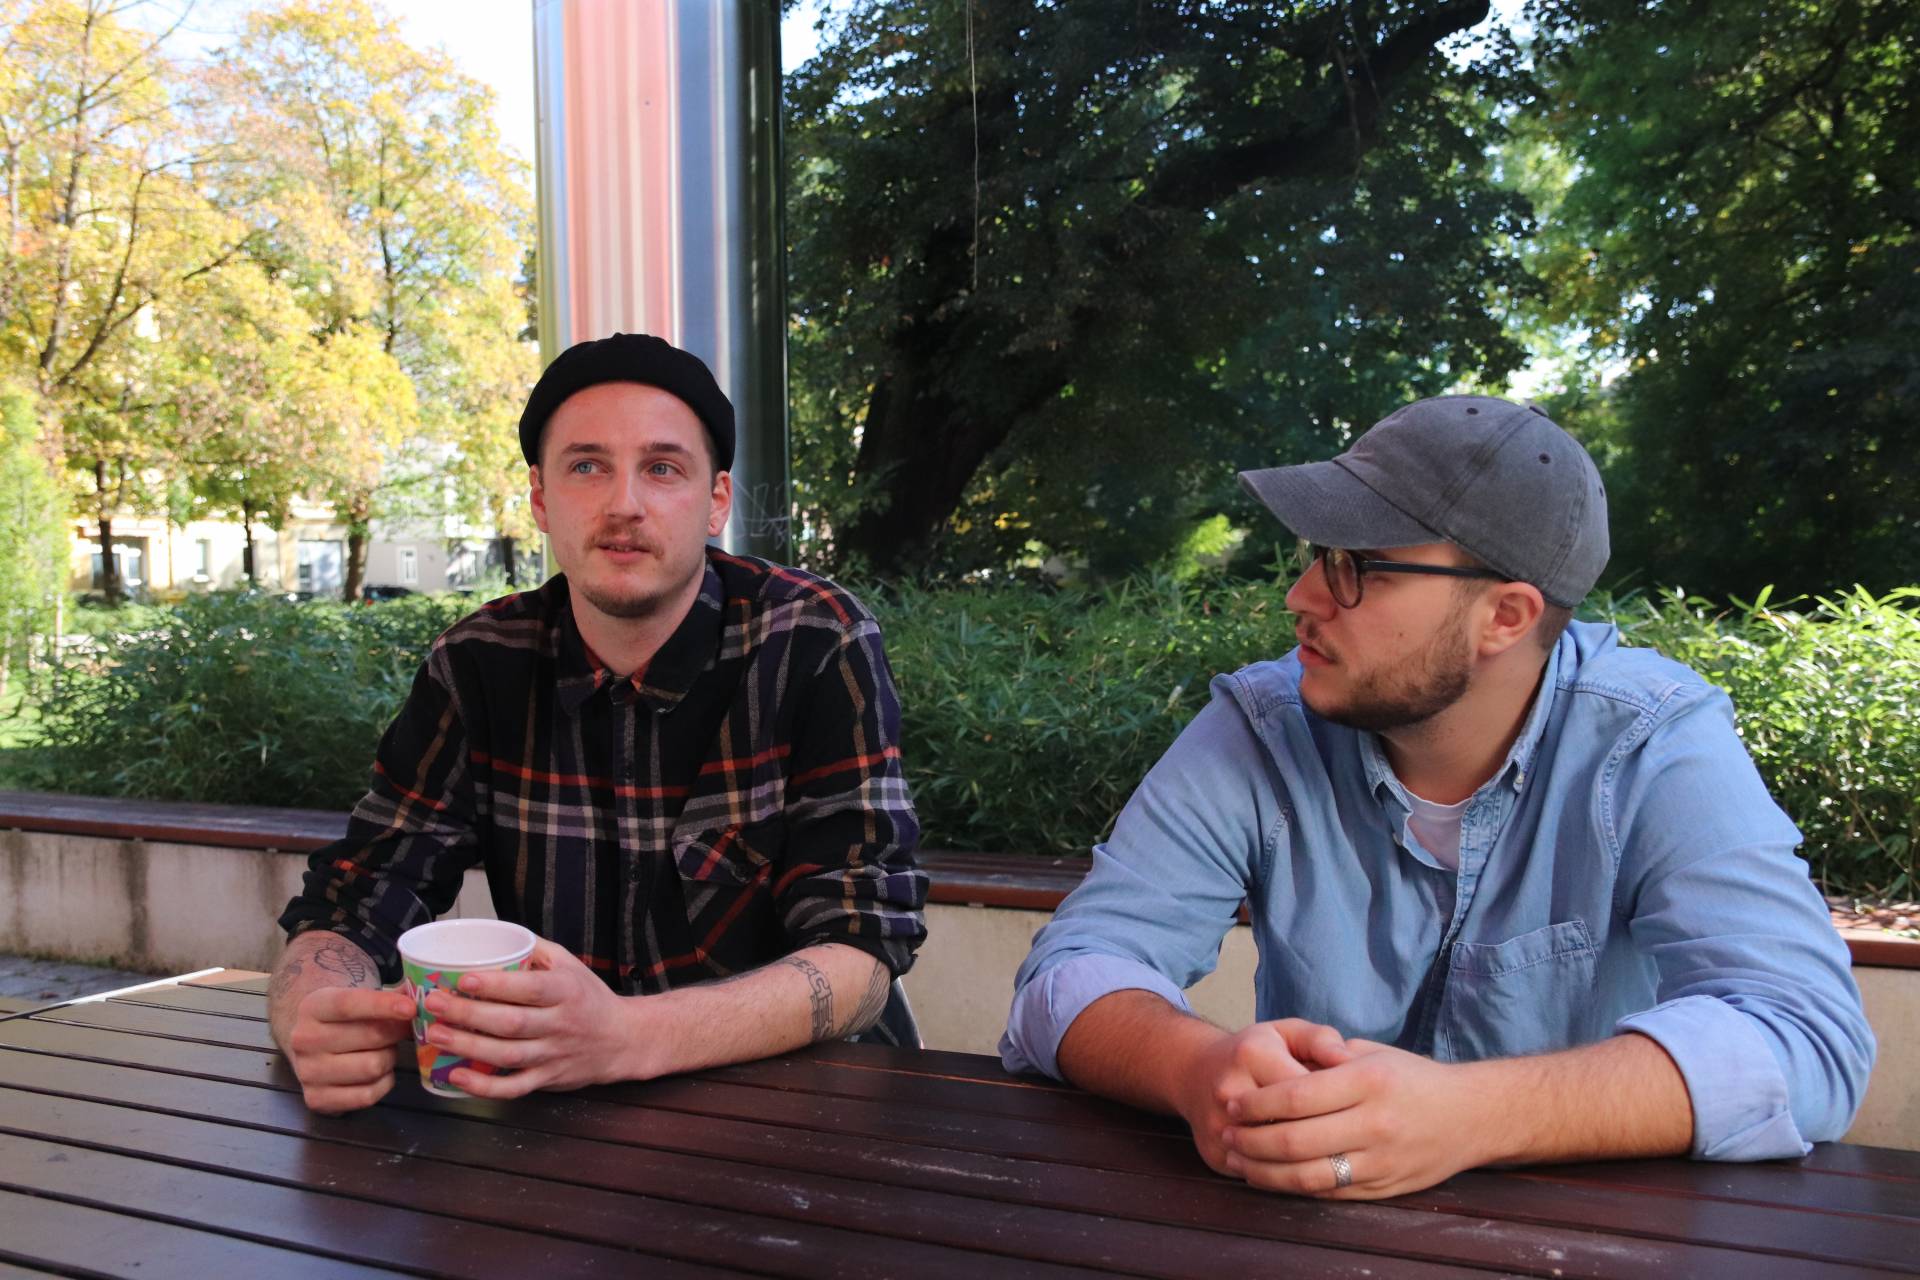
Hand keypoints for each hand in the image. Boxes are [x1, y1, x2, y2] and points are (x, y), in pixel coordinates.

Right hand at [282, 986, 415, 1113]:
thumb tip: (422, 999)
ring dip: (389, 1058)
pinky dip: (383, 1083)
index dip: (382, 1005)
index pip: (348, 1005)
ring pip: (372, 1067)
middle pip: (370, 1037)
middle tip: (402, 1030)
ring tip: (384, 1050)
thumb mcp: (358, 997)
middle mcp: (304, 1040)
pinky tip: (378, 1072)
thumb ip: (390, 995)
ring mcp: (308, 1073)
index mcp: (313, 1007)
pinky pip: (368, 1095)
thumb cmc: (345, 1018)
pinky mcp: (317, 1099)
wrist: (311, 1046)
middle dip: (395, 1033)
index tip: (410, 1008)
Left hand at [421, 939, 639, 1098]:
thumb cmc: (589, 997)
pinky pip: (514, 1088)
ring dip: (468, 1046)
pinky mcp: (547, 1079)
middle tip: (434, 1004)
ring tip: (435, 1034)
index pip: (530, 989)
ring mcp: (553, 1055)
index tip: (464, 979)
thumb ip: (536, 950)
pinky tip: (457, 1076)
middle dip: (468, 1015)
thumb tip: (495, 935)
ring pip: (507, 1055)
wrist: (622, 1039)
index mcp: (566, 991)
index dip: (496, 986)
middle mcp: (561, 1024)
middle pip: (511, 1023)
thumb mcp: (571, 964)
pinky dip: (484, 1086)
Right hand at [1174, 1019, 1352, 1176]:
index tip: (1356, 1112)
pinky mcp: (1215, 1154)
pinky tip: (1310, 1171)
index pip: (1305, 1090)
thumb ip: (1322, 1040)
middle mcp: (1229, 1090)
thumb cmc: (1256, 1051)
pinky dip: (1286, 1176)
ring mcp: (1218, 1126)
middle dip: (1326, 1138)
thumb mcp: (1287, 1032)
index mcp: (1252, 1054)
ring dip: (1309, 1163)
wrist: (1196, 1072)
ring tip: (1335, 1159)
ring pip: (1275, 1158)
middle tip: (1353, 1142)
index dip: (1337, 1105)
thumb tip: (1350, 1062)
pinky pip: (1259, 1175)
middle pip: (1290, 1128)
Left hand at [1220, 1038, 1493, 1198]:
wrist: (1472, 1116)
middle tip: (1228, 1134)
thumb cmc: (1413, 1078)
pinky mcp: (1385, 1187)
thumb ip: (1324, 1058)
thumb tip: (1270, 1068)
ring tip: (1240, 1161)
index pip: (1296, 1096)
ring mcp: (1381, 1160)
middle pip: (1295, 1140)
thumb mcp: (1371, 1053)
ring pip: (1308, 1175)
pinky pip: (1329, 1192)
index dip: (1256, 1103)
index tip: (1233, 1103)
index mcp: (1368, 1081)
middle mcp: (1375, 1123)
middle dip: (1251, 1140)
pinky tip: (1272, 1178)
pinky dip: (1294, 1187)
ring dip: (1265, 1172)